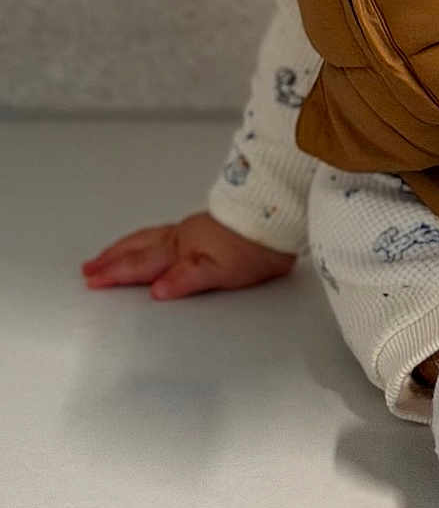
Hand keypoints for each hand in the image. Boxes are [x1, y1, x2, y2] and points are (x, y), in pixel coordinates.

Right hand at [80, 210, 295, 299]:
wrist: (280, 216)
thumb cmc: (254, 247)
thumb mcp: (221, 270)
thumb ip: (186, 279)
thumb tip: (156, 290)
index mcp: (182, 249)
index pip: (141, 265)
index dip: (115, 274)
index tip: (91, 281)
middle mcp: (182, 237)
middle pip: (138, 248)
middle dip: (112, 259)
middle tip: (89, 267)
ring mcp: (193, 230)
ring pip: (149, 238)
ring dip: (125, 247)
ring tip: (109, 253)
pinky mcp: (205, 227)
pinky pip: (163, 233)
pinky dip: (145, 240)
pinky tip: (151, 242)